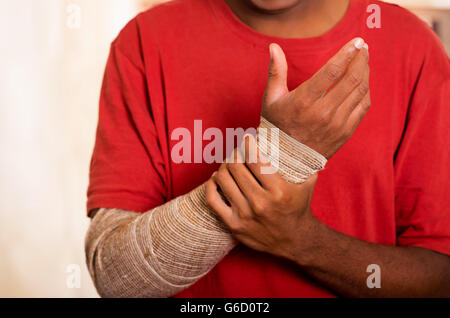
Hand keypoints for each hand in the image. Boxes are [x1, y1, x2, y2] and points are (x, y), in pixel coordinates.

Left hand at [205, 134, 318, 258]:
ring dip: (223, 166)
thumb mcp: (308, 184)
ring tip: (229, 164)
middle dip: (235, 153)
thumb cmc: (299, 208)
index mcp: (279, 191)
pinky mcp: (234, 225)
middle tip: (238, 152)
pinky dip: (211, 185)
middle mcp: (260, 203)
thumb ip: (305, 162)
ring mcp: (245, 215)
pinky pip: (213, 200)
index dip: (247, 143)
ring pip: (223, 179)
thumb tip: (302, 137)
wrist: (294, 242)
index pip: (255, 159)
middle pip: (235, 166)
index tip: (247, 138)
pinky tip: (216, 178)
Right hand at [262, 38, 370, 158]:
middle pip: (352, 79)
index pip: (332, 71)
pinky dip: (365, 91)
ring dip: (365, 73)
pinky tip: (362, 82)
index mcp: (304, 101)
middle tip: (363, 48)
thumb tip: (274, 47)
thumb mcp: (271, 98)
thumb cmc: (277, 125)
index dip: (347, 53)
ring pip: (360, 92)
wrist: (285, 159)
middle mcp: (323, 112)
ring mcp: (337, 124)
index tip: (357, 42)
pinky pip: (363, 107)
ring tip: (363, 62)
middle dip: (361, 60)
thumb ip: (276, 71)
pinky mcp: (345, 132)